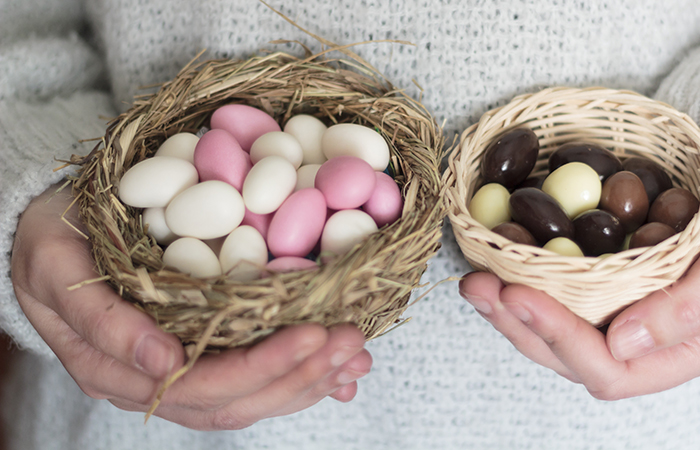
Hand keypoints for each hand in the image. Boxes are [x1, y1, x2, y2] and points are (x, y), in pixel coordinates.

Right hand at [11, 185, 371, 429]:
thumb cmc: (51, 240)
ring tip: (356, 352)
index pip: (202, 385)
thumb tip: (163, 362)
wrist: (50, 237)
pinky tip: (341, 366)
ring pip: (253, 397)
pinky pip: (255, 377)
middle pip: (238, 400)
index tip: (314, 332)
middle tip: (350, 339)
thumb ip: (102, 319)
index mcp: (116, 368)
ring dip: (311, 379)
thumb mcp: (56, 265)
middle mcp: (154, 380)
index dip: (263, 365)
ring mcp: (179, 372)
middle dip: (301, 373)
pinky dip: (302, 374)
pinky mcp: (201, 353)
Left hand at [459, 151, 699, 398]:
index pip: (613, 370)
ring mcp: (623, 318)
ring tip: (475, 281)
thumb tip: (625, 344)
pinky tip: (494, 267)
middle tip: (480, 286)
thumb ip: (695, 305)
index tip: (519, 295)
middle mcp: (649, 343)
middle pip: (570, 359)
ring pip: (554, 336)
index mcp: (688, 348)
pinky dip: (519, 287)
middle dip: (519, 326)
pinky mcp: (604, 290)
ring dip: (508, 312)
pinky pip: (554, 302)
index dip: (560, 340)